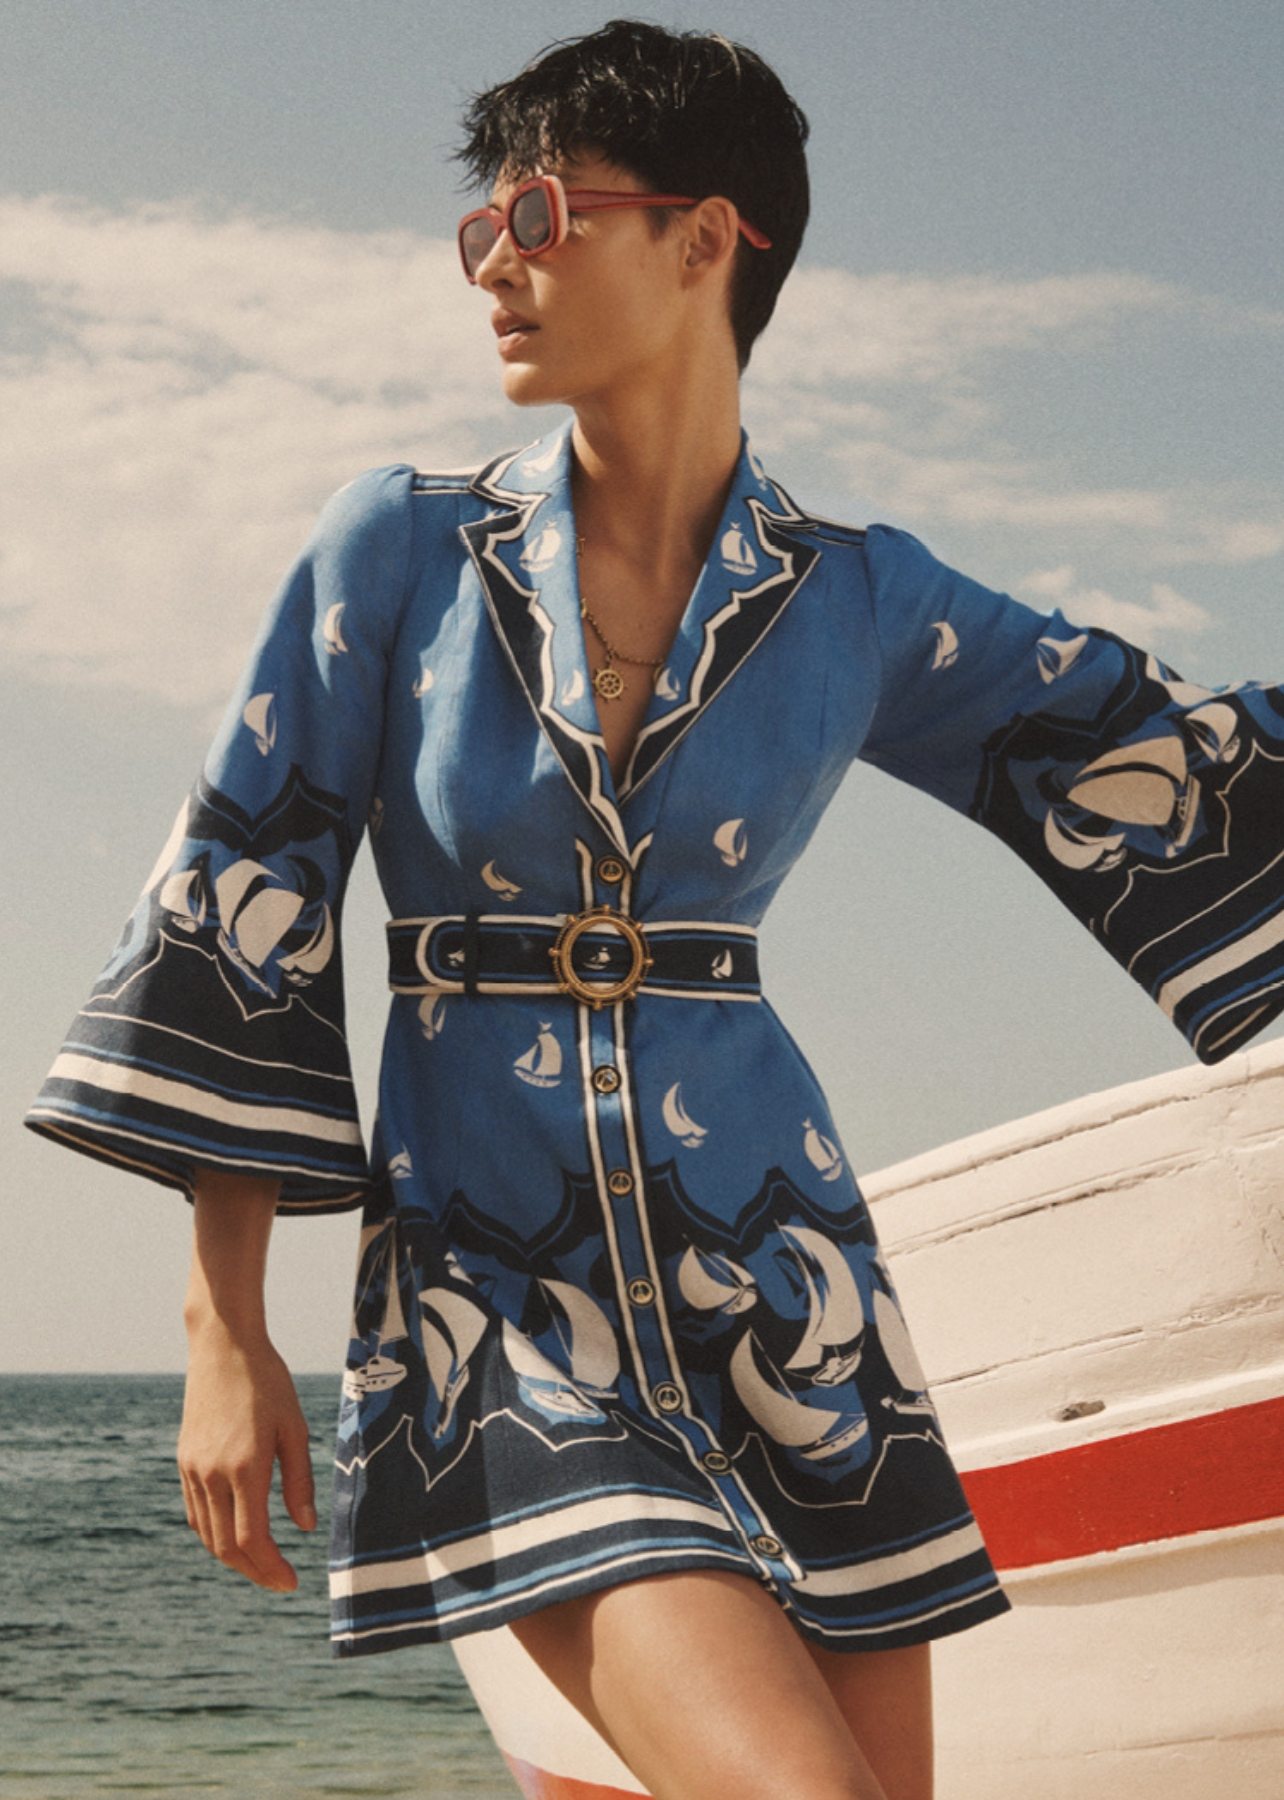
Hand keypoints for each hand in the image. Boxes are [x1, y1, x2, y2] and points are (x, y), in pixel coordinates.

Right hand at [178, 1324, 316, 1590]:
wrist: (224, 1347)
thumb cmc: (268, 1383)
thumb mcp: (295, 1428)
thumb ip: (299, 1480)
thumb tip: (305, 1528)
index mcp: (245, 1466)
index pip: (252, 1538)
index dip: (271, 1568)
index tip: (291, 1583)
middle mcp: (213, 1474)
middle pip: (227, 1546)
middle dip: (254, 1571)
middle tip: (280, 1581)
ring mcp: (194, 1469)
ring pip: (208, 1535)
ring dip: (234, 1558)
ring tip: (262, 1563)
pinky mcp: (185, 1461)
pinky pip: (196, 1513)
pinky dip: (214, 1534)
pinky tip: (234, 1534)